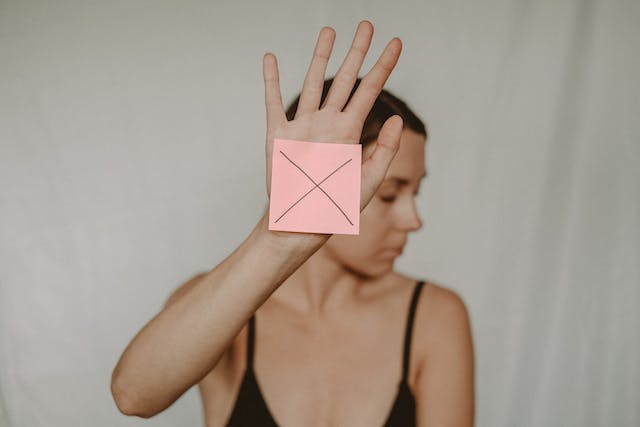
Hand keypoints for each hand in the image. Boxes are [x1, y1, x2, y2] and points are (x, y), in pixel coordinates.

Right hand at [261, 21, 402, 240]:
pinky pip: (274, 101)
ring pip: (313, 82)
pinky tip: (271, 58)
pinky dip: (271, 80)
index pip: (371, 91)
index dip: (384, 66)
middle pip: (344, 79)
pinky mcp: (278, 135)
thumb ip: (384, 150)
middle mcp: (328, 123)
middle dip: (356, 51)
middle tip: (366, 24)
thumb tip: (397, 118)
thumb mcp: (367, 182)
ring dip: (320, 56)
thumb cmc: (335, 207)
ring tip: (329, 32)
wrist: (301, 222)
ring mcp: (303, 126)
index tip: (396, 43)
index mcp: (350, 133)